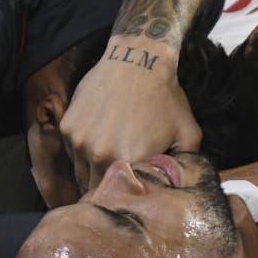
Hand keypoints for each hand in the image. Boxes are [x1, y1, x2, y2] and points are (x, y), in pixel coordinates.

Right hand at [59, 39, 198, 191]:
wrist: (138, 59)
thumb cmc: (165, 97)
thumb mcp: (188, 133)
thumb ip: (185, 166)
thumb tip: (178, 188)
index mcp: (131, 162)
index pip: (123, 198)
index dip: (128, 197)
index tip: (131, 192)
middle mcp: (101, 156)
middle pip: (98, 189)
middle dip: (109, 188)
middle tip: (119, 179)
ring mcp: (81, 142)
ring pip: (81, 173)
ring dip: (93, 171)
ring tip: (108, 157)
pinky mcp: (68, 127)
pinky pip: (73, 151)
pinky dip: (83, 150)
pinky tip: (99, 135)